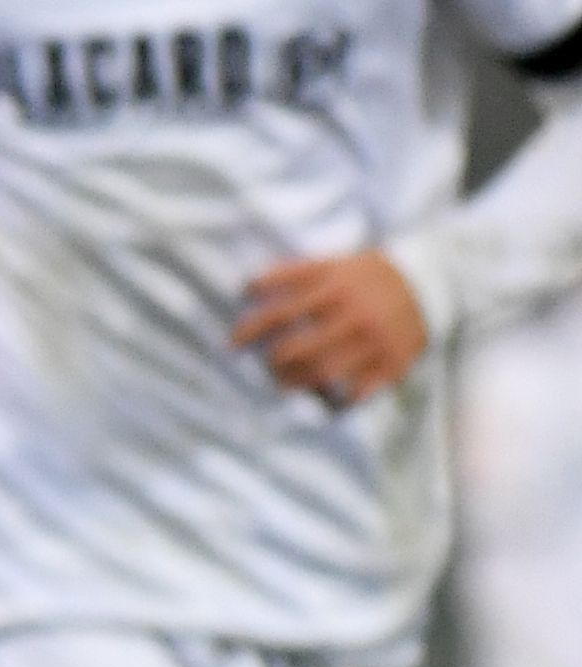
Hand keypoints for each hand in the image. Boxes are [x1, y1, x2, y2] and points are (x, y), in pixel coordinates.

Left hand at [234, 250, 429, 406]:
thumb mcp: (334, 262)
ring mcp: (373, 340)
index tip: (232, 343)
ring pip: (321, 373)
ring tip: (282, 384)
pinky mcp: (393, 362)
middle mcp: (352, 314)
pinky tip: (323, 403)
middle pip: (295, 349)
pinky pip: (357, 392)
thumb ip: (293, 273)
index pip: (278, 313)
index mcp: (334, 287)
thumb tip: (246, 288)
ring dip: (294, 383)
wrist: (434, 278)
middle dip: (270, 363)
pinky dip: (336, 403)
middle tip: (264, 365)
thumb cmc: (370, 274)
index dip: (249, 330)